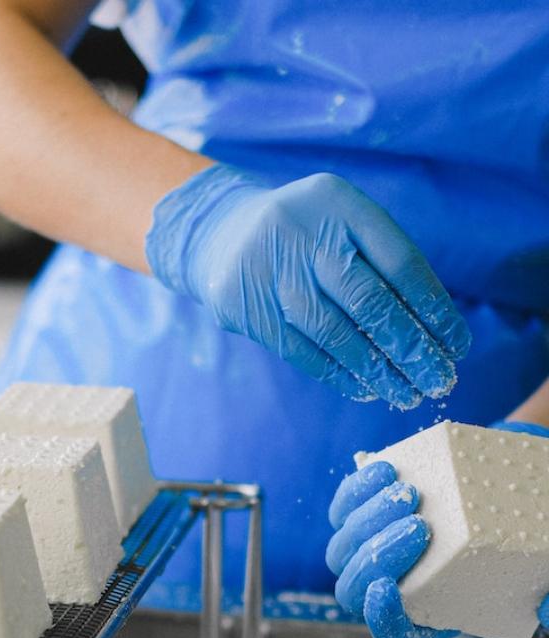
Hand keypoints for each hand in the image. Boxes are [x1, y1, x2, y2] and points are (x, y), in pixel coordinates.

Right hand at [146, 166, 470, 408]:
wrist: (221, 234)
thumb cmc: (305, 234)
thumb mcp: (341, 223)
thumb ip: (380, 261)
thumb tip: (433, 333)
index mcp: (338, 203)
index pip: (399, 262)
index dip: (433, 309)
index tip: (457, 347)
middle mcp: (301, 233)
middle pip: (368, 301)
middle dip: (410, 348)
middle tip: (438, 381)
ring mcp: (267, 271)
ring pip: (334, 333)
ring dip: (376, 371)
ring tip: (405, 394)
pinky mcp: (244, 308)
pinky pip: (301, 350)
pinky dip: (337, 374)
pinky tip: (364, 388)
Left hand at [328, 420, 548, 637]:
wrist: (510, 482)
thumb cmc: (524, 536)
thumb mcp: (544, 570)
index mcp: (429, 613)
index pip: (392, 631)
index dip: (381, 618)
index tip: (385, 590)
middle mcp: (391, 585)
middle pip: (356, 586)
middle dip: (380, 557)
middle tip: (420, 526)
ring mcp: (370, 549)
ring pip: (344, 546)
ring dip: (369, 520)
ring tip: (409, 495)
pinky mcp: (362, 512)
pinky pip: (343, 506)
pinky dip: (357, 491)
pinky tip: (386, 473)